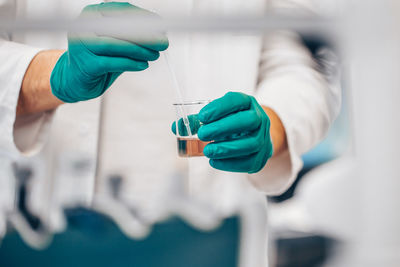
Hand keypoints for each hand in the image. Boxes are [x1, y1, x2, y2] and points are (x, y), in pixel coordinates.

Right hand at [50, 2, 168, 102]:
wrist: (74, 78)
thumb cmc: (97, 57)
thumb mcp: (113, 40)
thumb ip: (131, 34)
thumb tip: (159, 31)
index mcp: (92, 14)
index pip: (122, 10)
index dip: (144, 18)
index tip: (161, 26)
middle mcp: (84, 26)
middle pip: (120, 27)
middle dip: (146, 35)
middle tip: (163, 42)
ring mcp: (83, 45)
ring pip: (117, 45)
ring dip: (141, 51)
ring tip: (155, 55)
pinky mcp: (87, 65)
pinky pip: (114, 63)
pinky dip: (132, 64)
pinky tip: (143, 65)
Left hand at [198, 92, 272, 172]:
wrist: (254, 138)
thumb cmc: (231, 124)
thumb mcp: (218, 117)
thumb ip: (197, 121)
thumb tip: (176, 126)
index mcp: (248, 103)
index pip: (237, 101)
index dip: (220, 107)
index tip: (202, 116)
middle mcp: (260, 119)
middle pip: (248, 121)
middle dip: (224, 128)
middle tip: (202, 134)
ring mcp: (263, 138)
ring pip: (251, 143)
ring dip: (226, 148)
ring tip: (207, 151)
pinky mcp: (261, 157)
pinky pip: (249, 162)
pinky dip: (230, 164)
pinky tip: (214, 162)